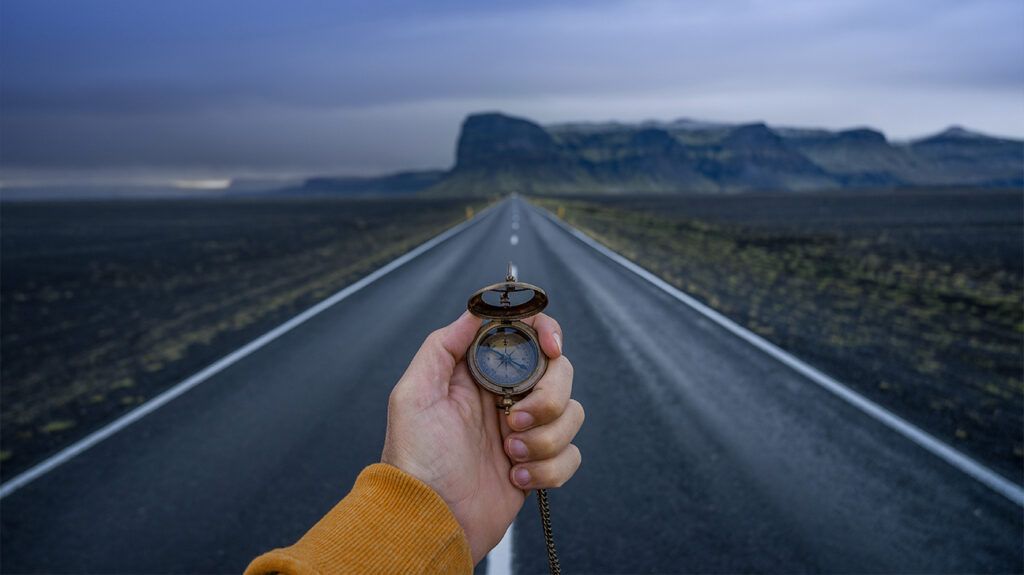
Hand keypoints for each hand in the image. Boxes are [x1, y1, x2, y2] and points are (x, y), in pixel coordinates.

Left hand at [381, 311, 583, 563]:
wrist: (429, 520)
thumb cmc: (415, 459)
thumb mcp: (413, 394)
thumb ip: (443, 346)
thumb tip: (476, 310)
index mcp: (481, 374)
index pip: (528, 335)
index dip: (547, 332)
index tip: (552, 347)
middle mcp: (507, 397)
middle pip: (560, 372)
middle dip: (547, 398)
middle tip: (514, 421)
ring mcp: (526, 431)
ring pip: (571, 414)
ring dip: (545, 439)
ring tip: (508, 456)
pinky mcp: (539, 465)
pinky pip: (571, 455)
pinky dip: (549, 469)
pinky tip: (516, 478)